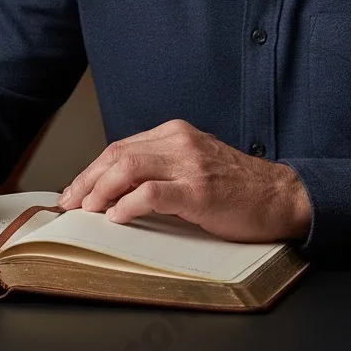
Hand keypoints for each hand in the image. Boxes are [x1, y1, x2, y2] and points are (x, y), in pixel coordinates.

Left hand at [57, 119, 310, 241]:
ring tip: (87, 210)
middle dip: (87, 181)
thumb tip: (116, 190)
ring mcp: (189, 164)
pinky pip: (151, 193)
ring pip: (128, 168)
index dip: (91, 170)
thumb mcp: (194, 165)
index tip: (74, 191)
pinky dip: (127, 205)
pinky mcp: (199, 190)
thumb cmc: (237, 187)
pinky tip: (117, 217)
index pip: (120, 147)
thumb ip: (161, 169)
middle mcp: (179, 142)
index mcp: (175, 133)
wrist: (280, 196)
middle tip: (70, 204)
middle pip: (118, 155)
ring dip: (100, 191)